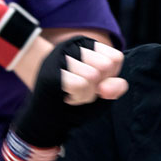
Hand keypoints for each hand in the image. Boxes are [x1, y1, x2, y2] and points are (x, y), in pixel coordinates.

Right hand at [2, 37, 126, 160]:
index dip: (110, 77)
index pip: (115, 58)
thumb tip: (106, 88)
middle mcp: (72, 46)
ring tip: (72, 94)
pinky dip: (78, 97)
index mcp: (86, 45)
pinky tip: (67, 97)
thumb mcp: (101, 91)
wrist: (45, 115)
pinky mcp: (50, 73)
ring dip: (87, 94)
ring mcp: (59, 57)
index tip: (94, 83)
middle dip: (98, 87)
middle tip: (81, 90)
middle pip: (105, 66)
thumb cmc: (76, 98)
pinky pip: (80, 85)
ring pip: (93, 75)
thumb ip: (114, 87)